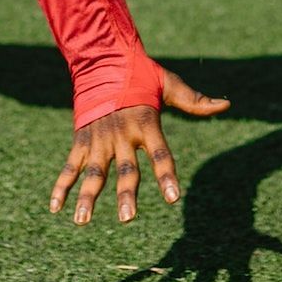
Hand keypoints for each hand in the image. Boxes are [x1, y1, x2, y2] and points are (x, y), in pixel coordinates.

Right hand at [50, 67, 229, 224]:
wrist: (102, 59)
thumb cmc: (141, 75)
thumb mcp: (169, 84)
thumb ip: (195, 101)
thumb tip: (226, 105)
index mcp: (146, 122)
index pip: (160, 152)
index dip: (166, 174)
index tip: (173, 197)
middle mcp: (122, 133)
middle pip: (125, 169)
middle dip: (126, 194)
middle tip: (129, 218)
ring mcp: (99, 138)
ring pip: (94, 173)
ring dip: (87, 197)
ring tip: (82, 221)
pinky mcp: (81, 139)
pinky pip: (70, 166)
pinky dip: (61, 186)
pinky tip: (55, 208)